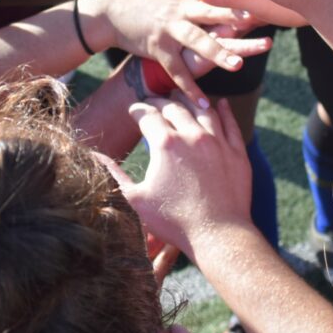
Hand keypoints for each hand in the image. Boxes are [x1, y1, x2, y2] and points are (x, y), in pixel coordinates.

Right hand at [85, 0, 270, 104]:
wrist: (114, 11)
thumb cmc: (152, 5)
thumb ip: (208, 1)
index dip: (249, 1)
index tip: (274, 4)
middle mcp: (185, 10)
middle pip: (218, 16)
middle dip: (242, 23)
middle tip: (265, 30)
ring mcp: (171, 28)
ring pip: (198, 41)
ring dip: (219, 54)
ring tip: (238, 66)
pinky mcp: (157, 47)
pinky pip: (176, 70)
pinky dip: (190, 88)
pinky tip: (204, 103)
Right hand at [110, 97, 252, 262]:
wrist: (217, 234)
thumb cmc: (174, 221)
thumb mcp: (136, 198)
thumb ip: (115, 174)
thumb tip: (96, 157)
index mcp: (165, 144)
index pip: (147, 115)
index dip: (137, 110)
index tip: (133, 111)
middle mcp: (192, 136)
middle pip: (174, 107)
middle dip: (160, 102)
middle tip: (153, 103)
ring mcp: (218, 142)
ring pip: (203, 110)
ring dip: (189, 101)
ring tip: (181, 98)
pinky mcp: (237, 152)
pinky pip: (231, 123)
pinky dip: (224, 110)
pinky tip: (221, 103)